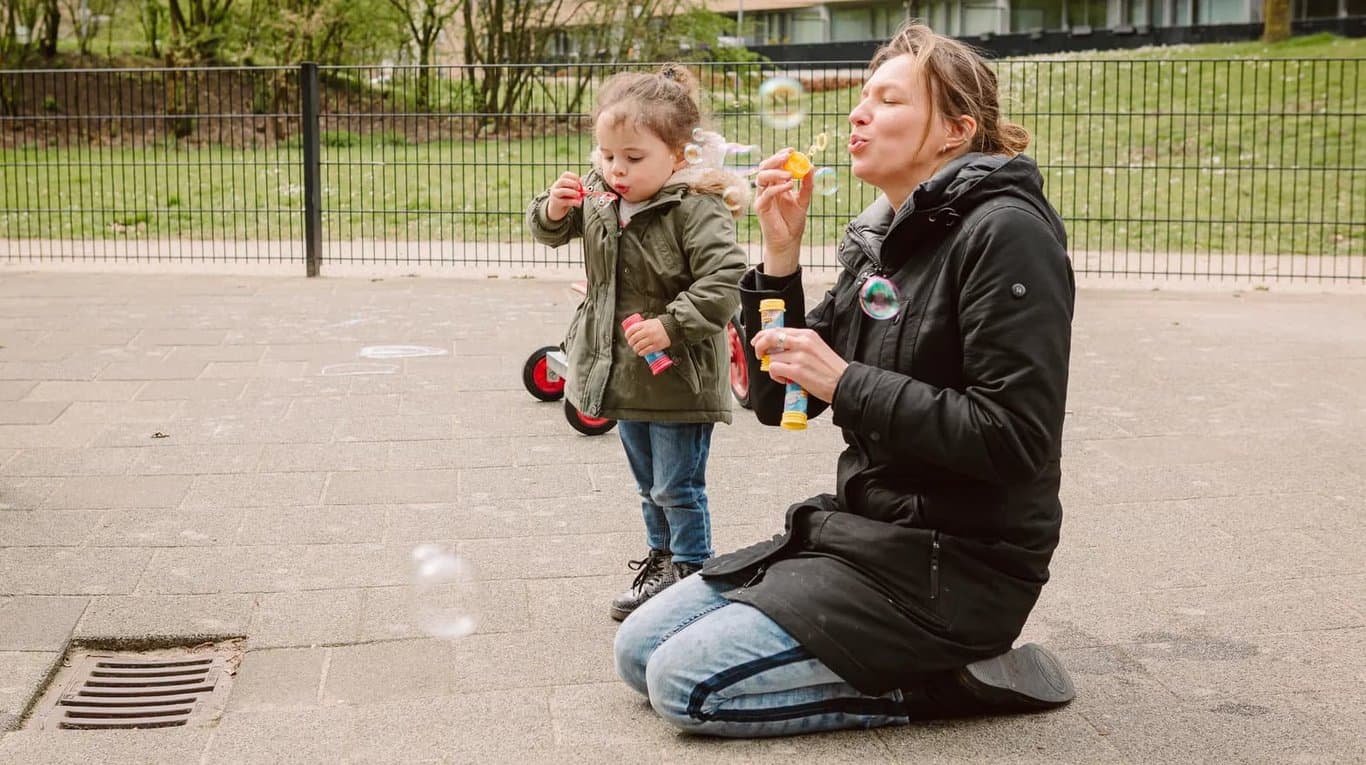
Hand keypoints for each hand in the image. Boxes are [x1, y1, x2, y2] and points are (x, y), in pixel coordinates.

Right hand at [545, 171, 583, 221]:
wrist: (556, 210)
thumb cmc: (565, 198)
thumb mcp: (573, 193)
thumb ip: (581, 191)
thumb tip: (591, 191)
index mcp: (561, 181)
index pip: (566, 174)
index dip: (574, 177)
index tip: (581, 182)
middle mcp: (556, 186)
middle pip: (563, 181)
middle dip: (573, 184)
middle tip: (580, 189)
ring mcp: (555, 194)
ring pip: (562, 191)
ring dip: (572, 192)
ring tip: (579, 195)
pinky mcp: (556, 203)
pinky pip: (565, 201)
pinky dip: (573, 201)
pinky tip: (578, 203)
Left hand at [623, 316, 670, 355]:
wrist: (672, 329)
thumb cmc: (658, 326)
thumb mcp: (649, 322)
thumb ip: (641, 326)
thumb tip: (631, 332)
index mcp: (645, 325)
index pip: (631, 330)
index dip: (627, 335)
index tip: (627, 337)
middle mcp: (648, 332)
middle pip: (634, 339)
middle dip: (630, 343)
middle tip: (631, 344)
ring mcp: (652, 339)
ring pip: (639, 346)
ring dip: (635, 349)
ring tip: (635, 349)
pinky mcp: (657, 346)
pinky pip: (646, 351)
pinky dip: (641, 353)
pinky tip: (640, 353)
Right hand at [752, 149, 813, 277]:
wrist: (788, 240)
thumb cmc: (793, 221)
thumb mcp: (804, 200)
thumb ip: (807, 185)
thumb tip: (811, 167)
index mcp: (776, 184)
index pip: (774, 164)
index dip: (780, 155)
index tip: (792, 150)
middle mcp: (767, 188)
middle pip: (765, 167)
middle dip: (776, 159)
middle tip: (788, 156)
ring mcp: (762, 197)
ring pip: (761, 177)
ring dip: (776, 172)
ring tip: (790, 175)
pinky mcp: (760, 207)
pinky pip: (765, 193)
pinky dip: (777, 187)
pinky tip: (789, 186)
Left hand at [752, 327, 847, 402]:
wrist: (844, 382)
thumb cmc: (831, 369)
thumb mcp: (816, 348)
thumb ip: (798, 344)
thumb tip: (778, 348)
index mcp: (807, 335)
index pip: (779, 330)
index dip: (764, 335)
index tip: (758, 341)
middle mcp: (802, 342)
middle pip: (770, 338)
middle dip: (759, 346)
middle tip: (759, 354)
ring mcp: (799, 356)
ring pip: (771, 357)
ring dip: (773, 367)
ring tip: (784, 374)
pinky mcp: (797, 370)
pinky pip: (774, 369)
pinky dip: (775, 376)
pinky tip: (785, 379)